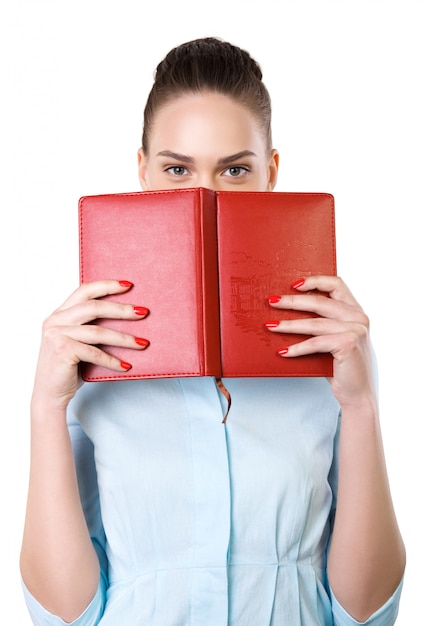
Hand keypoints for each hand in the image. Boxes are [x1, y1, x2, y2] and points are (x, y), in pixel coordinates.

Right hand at [32, 280, 148, 410]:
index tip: (128, 285)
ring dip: (124, 338)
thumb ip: (91, 327)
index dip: (106, 286)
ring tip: (143, 343)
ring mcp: (56, 335)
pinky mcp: (62, 351)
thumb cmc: (68, 368)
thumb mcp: (78, 342)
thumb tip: (128, 317)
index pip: (84, 291)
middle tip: (143, 313)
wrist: (50, 395)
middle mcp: (55, 321)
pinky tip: (126, 366)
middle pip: (94, 307)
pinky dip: (112, 360)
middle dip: (121, 309)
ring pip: (98, 331)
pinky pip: (94, 353)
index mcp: (59, 314)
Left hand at [266, 276, 375, 409]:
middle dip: (292, 301)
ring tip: (271, 326)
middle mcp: (359, 318)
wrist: (357, 394)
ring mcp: (356, 330)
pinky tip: (283, 352)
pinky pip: (315, 343)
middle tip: (272, 302)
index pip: (337, 284)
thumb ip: (322, 322)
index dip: (314, 281)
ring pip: (314, 323)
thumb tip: (288, 308)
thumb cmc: (341, 366)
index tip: (293, 284)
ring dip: (289, 324)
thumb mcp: (333, 338)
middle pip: (320, 301)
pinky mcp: (348, 344)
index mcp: (356, 311)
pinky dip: (297, 348)